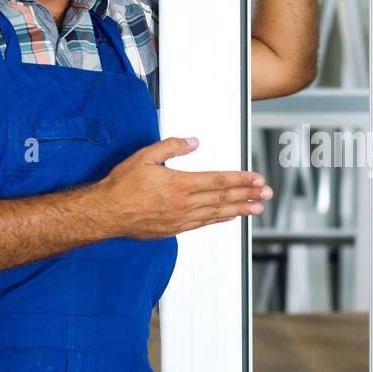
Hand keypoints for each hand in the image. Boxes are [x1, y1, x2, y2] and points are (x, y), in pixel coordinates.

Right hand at [93, 137, 271, 238]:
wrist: (105, 213)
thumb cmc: (121, 186)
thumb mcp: (144, 156)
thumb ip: (172, 147)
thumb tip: (192, 142)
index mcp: (180, 184)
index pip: (219, 180)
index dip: (241, 180)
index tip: (257, 179)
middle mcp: (184, 204)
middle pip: (223, 197)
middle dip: (248, 195)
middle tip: (267, 194)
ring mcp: (180, 219)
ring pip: (217, 213)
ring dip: (240, 209)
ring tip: (257, 208)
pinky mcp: (174, 229)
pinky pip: (203, 223)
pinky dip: (220, 219)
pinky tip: (230, 216)